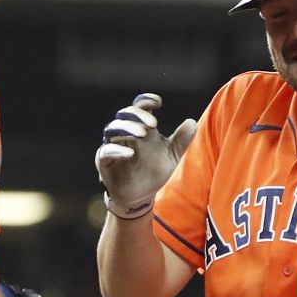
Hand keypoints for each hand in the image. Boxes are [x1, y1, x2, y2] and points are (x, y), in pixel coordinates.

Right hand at [94, 93, 197, 216]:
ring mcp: (113, 145)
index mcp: (141, 127)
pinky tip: (130, 153)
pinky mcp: (104, 160)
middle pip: (125, 114)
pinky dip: (117, 150)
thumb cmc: (154, 171)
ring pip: (113, 128)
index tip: (158, 102)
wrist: (141, 196)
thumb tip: (192, 122)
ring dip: (127, 127)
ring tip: (142, 133)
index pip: (140, 107)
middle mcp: (125, 133)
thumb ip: (181, 140)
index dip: (146, 101)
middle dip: (138, 114)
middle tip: (153, 122)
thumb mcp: (172, 155)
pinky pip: (106, 151)